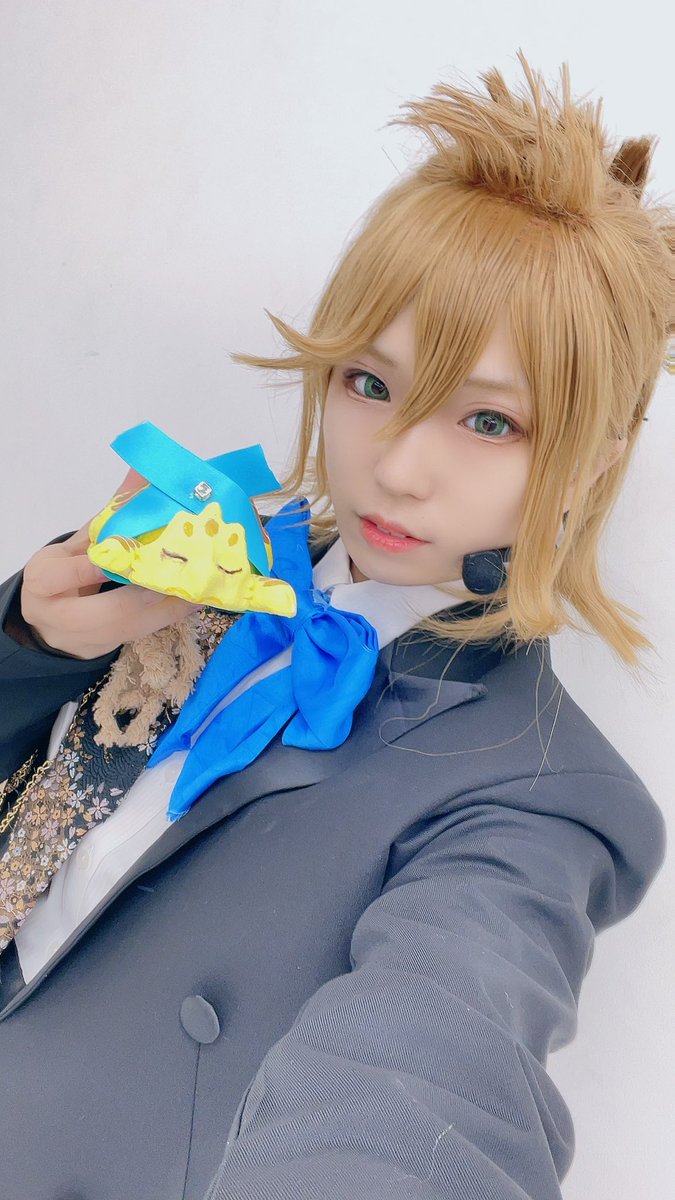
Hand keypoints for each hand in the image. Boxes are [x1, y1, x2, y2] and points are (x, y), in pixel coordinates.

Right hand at [18, 469, 202, 659]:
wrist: (52, 625)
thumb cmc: (62, 576)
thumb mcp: (70, 546)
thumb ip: (103, 518)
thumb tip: (139, 474)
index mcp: (42, 586)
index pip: (58, 577)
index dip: (90, 566)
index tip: (123, 549)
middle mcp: (63, 618)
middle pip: (104, 613)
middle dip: (142, 595)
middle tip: (173, 573)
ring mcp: (91, 638)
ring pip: (131, 628)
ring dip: (168, 607)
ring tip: (198, 584)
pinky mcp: (114, 645)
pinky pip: (145, 632)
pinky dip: (171, 615)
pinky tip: (195, 597)